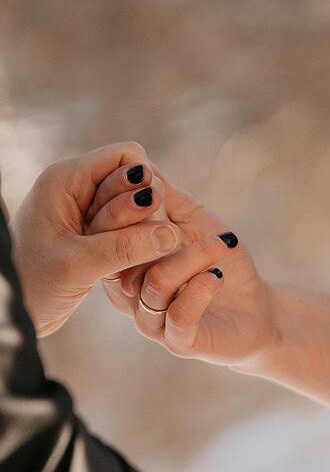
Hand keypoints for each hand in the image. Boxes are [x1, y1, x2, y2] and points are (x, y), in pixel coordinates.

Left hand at [10, 142, 180, 335]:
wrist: (13, 313)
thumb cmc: (32, 285)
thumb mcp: (78, 265)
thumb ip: (126, 247)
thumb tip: (172, 235)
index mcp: (67, 179)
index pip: (128, 157)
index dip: (145, 187)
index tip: (141, 225)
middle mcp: (78, 189)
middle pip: (136, 185)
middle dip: (141, 218)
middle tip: (116, 251)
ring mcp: (88, 213)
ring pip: (137, 213)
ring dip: (138, 239)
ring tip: (117, 268)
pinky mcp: (95, 237)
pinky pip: (130, 234)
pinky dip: (134, 252)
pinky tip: (124, 274)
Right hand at [86, 166, 276, 363]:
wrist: (258, 309)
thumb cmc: (222, 262)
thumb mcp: (195, 222)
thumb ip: (167, 198)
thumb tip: (139, 159)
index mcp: (125, 266)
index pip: (104, 237)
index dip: (120, 208)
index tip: (144, 182)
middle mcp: (130, 297)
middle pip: (119, 260)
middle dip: (149, 230)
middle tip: (180, 214)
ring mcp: (153, 322)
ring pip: (154, 284)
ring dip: (190, 258)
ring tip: (219, 245)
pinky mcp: (180, 342)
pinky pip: (178, 314)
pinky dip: (199, 289)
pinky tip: (216, 276)